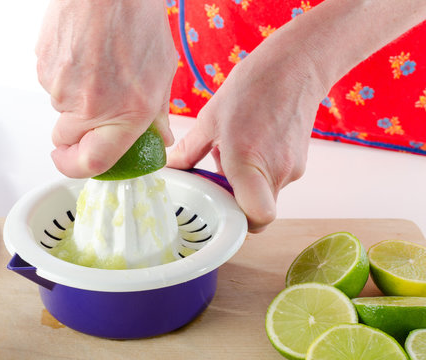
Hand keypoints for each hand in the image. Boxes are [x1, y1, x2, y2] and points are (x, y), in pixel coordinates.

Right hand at [36, 0, 176, 177]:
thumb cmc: (137, 21)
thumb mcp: (161, 72)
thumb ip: (157, 113)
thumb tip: (158, 137)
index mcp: (125, 114)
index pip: (91, 163)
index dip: (77, 169)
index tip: (74, 163)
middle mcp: (90, 107)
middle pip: (65, 140)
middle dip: (76, 130)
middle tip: (93, 106)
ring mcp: (62, 88)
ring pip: (59, 109)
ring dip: (73, 97)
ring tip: (95, 66)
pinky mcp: (43, 68)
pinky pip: (51, 84)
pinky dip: (64, 76)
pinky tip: (82, 55)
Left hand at [168, 26, 326, 232]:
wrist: (297, 66)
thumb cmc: (252, 87)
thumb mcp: (210, 118)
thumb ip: (189, 150)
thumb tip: (170, 167)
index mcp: (248, 163)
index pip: (257, 219)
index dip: (240, 223)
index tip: (221, 208)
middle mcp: (275, 172)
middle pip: (256, 211)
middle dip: (235, 202)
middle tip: (217, 179)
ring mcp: (292, 169)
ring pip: (265, 196)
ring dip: (246, 186)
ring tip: (233, 153)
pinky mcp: (300, 163)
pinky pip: (274, 180)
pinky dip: (260, 173)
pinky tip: (250, 146)